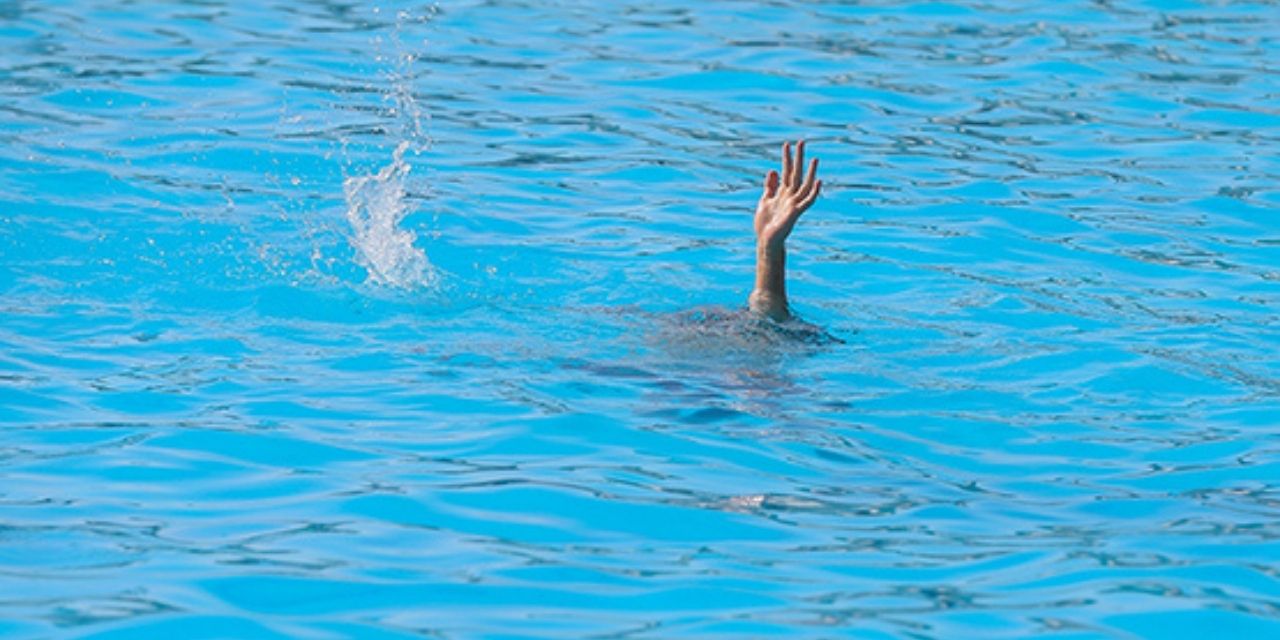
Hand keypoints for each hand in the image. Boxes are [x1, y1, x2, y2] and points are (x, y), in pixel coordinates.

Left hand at [754, 140, 820, 254]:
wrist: (765, 240)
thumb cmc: (765, 224)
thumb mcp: (764, 201)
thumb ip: (770, 186)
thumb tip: (773, 170)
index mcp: (782, 192)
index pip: (786, 171)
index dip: (786, 158)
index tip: (787, 144)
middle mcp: (790, 195)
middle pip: (796, 173)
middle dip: (798, 158)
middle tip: (802, 141)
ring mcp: (794, 203)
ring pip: (804, 184)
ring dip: (809, 172)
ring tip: (814, 158)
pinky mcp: (796, 212)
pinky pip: (808, 201)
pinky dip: (814, 191)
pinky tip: (818, 181)